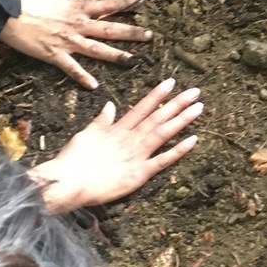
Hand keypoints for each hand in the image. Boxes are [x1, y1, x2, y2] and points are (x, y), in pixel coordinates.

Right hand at [0, 0, 150, 86]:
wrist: (6, 12)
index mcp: (78, 7)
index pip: (108, 3)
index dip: (126, 2)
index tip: (143, 2)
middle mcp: (78, 24)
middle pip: (110, 28)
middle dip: (131, 32)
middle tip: (150, 36)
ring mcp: (68, 40)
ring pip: (97, 49)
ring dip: (116, 55)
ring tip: (133, 61)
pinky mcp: (54, 54)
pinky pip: (71, 68)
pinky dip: (82, 77)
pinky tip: (94, 86)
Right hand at [32, 78, 201, 212]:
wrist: (67, 183)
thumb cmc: (73, 161)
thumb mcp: (86, 134)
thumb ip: (101, 121)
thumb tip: (110, 105)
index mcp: (117, 129)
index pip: (141, 108)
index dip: (157, 95)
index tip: (171, 82)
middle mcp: (130, 139)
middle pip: (157, 117)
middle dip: (177, 103)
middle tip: (195, 91)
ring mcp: (137, 155)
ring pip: (163, 133)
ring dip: (182, 120)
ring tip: (199, 108)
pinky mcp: (139, 174)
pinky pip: (163, 161)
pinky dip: (178, 151)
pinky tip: (193, 140)